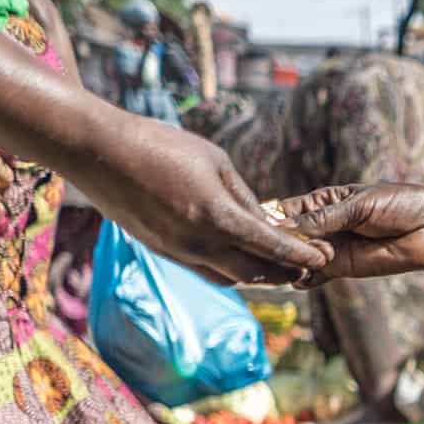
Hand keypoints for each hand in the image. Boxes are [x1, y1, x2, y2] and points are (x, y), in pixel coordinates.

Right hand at [82, 116, 328, 286]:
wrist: (99, 152)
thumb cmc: (160, 144)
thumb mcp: (215, 161)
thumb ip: (244, 197)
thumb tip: (267, 223)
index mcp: (217, 217)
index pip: (271, 246)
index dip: (301, 255)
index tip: (324, 257)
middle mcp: (199, 243)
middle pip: (255, 273)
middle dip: (286, 273)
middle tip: (309, 267)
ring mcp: (178, 252)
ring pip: (230, 278)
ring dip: (258, 276)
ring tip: (281, 268)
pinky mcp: (163, 252)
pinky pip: (206, 271)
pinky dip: (230, 271)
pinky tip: (243, 261)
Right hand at [280, 184, 423, 284]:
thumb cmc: (401, 206)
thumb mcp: (360, 205)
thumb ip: (325, 218)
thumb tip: (286, 227)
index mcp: (323, 202)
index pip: (286, 210)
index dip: (271, 217)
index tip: (258, 223)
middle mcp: (322, 226)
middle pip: (287, 236)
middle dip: (278, 242)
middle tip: (274, 247)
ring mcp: (329, 249)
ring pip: (296, 257)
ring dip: (289, 260)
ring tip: (291, 261)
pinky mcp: (340, 270)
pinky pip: (312, 276)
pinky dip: (301, 278)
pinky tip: (298, 277)